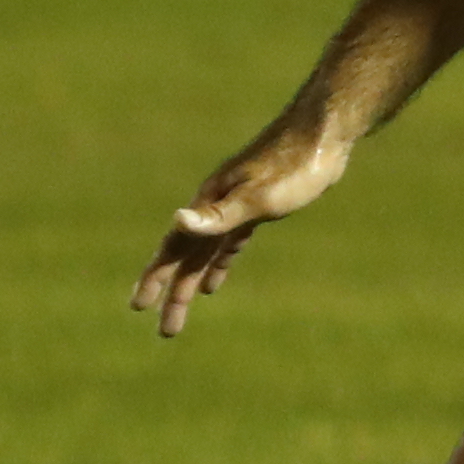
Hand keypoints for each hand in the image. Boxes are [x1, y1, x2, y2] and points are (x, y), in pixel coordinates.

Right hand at [133, 108, 358, 338]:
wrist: (324, 134)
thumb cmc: (294, 166)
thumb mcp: (258, 197)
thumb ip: (219, 215)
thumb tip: (177, 220)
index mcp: (210, 202)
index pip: (174, 246)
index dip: (155, 277)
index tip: (138, 306)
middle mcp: (216, 204)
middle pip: (187, 255)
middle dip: (174, 291)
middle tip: (166, 329)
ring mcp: (236, 205)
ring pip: (207, 251)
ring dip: (193, 279)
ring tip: (182, 308)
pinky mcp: (258, 205)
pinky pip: (228, 241)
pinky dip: (219, 262)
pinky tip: (215, 281)